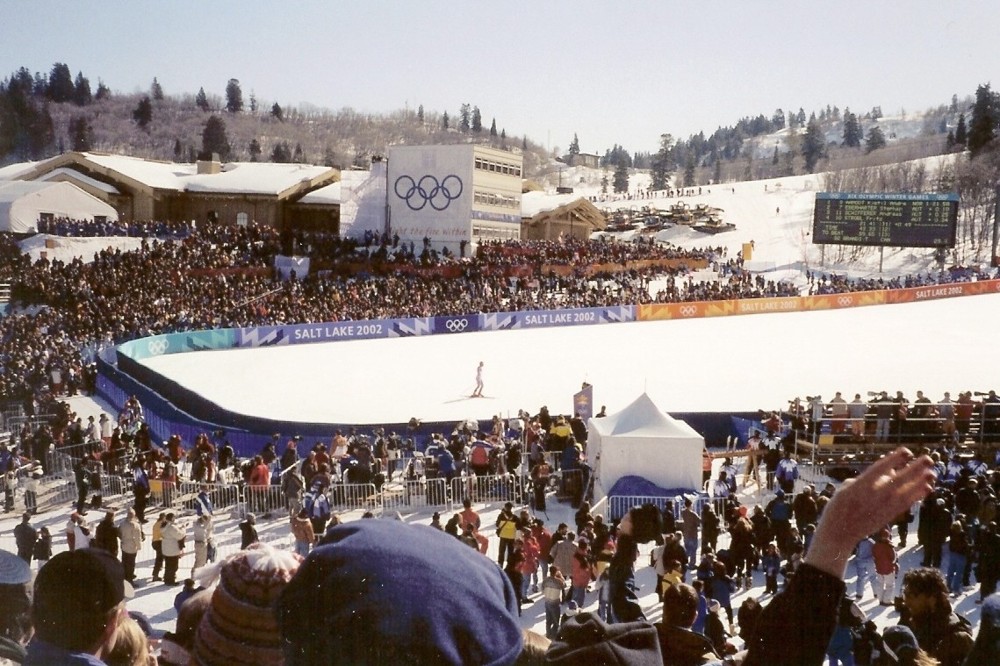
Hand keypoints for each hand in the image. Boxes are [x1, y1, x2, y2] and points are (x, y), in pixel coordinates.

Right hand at [805, 447, 934, 578]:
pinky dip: (918, 495)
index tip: (906, 451)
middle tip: (928, 459)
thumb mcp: (846, 487)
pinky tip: (927, 487)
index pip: (880, 469)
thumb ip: (866, 478)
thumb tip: (888, 472)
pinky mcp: (890, 515)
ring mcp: (884, 506)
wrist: (840, 532)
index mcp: (861, 485)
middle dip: (914, 469)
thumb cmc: (841, 505)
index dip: (894, 460)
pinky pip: (907, 503)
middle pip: (899, 480)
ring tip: (932, 472)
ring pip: (906, 492)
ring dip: (920, 482)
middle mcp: (875, 495)